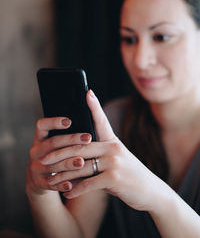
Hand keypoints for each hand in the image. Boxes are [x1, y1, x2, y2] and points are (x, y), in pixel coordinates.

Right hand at [26, 116, 91, 195]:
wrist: (39, 179)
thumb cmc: (54, 155)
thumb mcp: (54, 144)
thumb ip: (66, 135)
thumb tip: (88, 120)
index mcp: (40, 138)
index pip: (42, 125)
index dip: (54, 122)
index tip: (69, 121)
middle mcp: (36, 151)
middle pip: (53, 143)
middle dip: (72, 140)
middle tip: (88, 138)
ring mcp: (36, 167)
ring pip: (53, 164)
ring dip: (68, 163)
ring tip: (82, 162)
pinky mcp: (40, 183)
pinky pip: (51, 184)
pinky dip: (61, 184)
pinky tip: (71, 184)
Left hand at [39, 90, 161, 211]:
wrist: (150, 191)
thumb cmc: (129, 174)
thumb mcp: (118, 158)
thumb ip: (100, 154)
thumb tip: (78, 155)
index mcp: (113, 141)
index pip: (101, 121)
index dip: (94, 106)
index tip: (87, 92)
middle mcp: (113, 148)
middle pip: (80, 147)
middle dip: (59, 153)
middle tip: (43, 158)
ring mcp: (114, 162)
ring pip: (81, 166)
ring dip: (63, 176)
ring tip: (50, 180)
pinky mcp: (114, 178)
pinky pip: (89, 183)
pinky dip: (76, 190)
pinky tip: (67, 194)